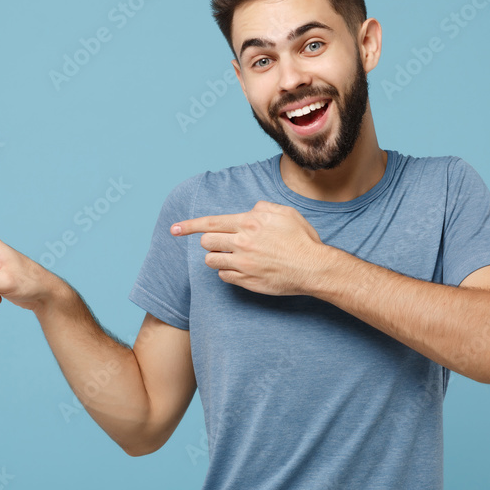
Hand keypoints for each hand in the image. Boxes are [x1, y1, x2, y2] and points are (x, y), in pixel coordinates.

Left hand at [170, 200, 324, 295]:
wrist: (314, 268)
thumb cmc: (302, 239)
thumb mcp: (285, 213)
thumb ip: (262, 207)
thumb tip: (249, 211)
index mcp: (249, 223)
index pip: (210, 223)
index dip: (188, 225)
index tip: (174, 229)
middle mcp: (242, 243)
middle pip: (206, 242)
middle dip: (211, 241)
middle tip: (225, 243)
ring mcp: (243, 264)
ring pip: (211, 261)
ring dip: (217, 257)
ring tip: (233, 255)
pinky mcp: (247, 281)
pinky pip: (224, 276)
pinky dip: (228, 272)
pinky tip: (243, 268)